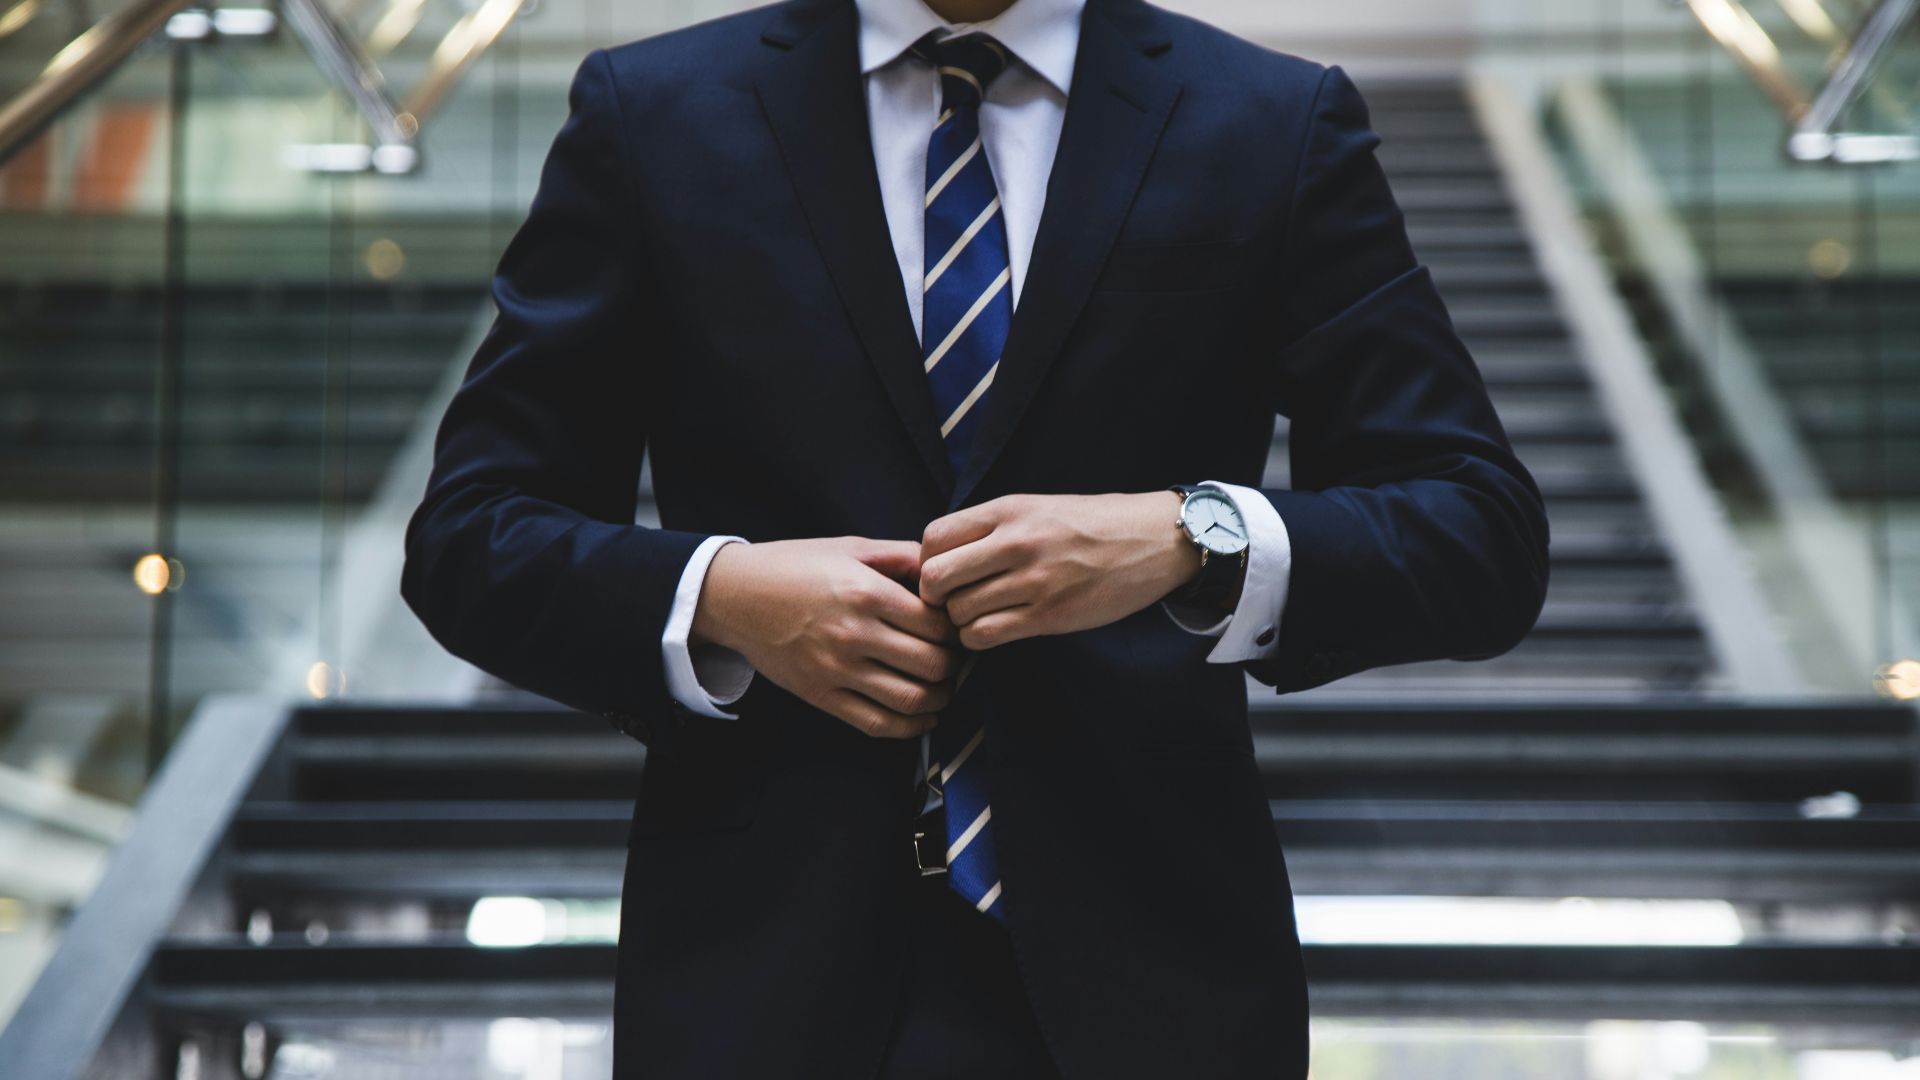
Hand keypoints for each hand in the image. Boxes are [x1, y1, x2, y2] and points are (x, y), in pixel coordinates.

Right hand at [690, 537, 961, 738]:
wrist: (735, 596)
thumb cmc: (795, 566)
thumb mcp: (850, 547)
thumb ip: (902, 556)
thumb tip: (945, 568)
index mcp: (866, 592)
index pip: (937, 624)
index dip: (956, 629)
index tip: (955, 627)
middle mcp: (854, 634)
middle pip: (932, 664)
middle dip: (953, 664)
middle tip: (954, 658)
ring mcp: (837, 670)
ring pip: (911, 699)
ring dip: (940, 698)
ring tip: (943, 687)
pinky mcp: (821, 695)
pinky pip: (877, 723)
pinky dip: (911, 727)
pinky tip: (923, 717)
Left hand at [919, 492, 1201, 650]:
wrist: (1153, 540)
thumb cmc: (1092, 524)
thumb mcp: (1037, 507)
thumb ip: (991, 527)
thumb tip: (940, 556)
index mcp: (1008, 510)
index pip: (933, 538)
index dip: (927, 561)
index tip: (944, 572)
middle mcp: (1016, 542)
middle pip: (935, 578)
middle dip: (935, 596)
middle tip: (952, 601)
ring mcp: (1033, 581)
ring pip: (958, 612)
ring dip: (960, 621)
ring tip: (979, 615)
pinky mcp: (1050, 615)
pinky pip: (986, 635)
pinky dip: (979, 638)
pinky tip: (995, 630)